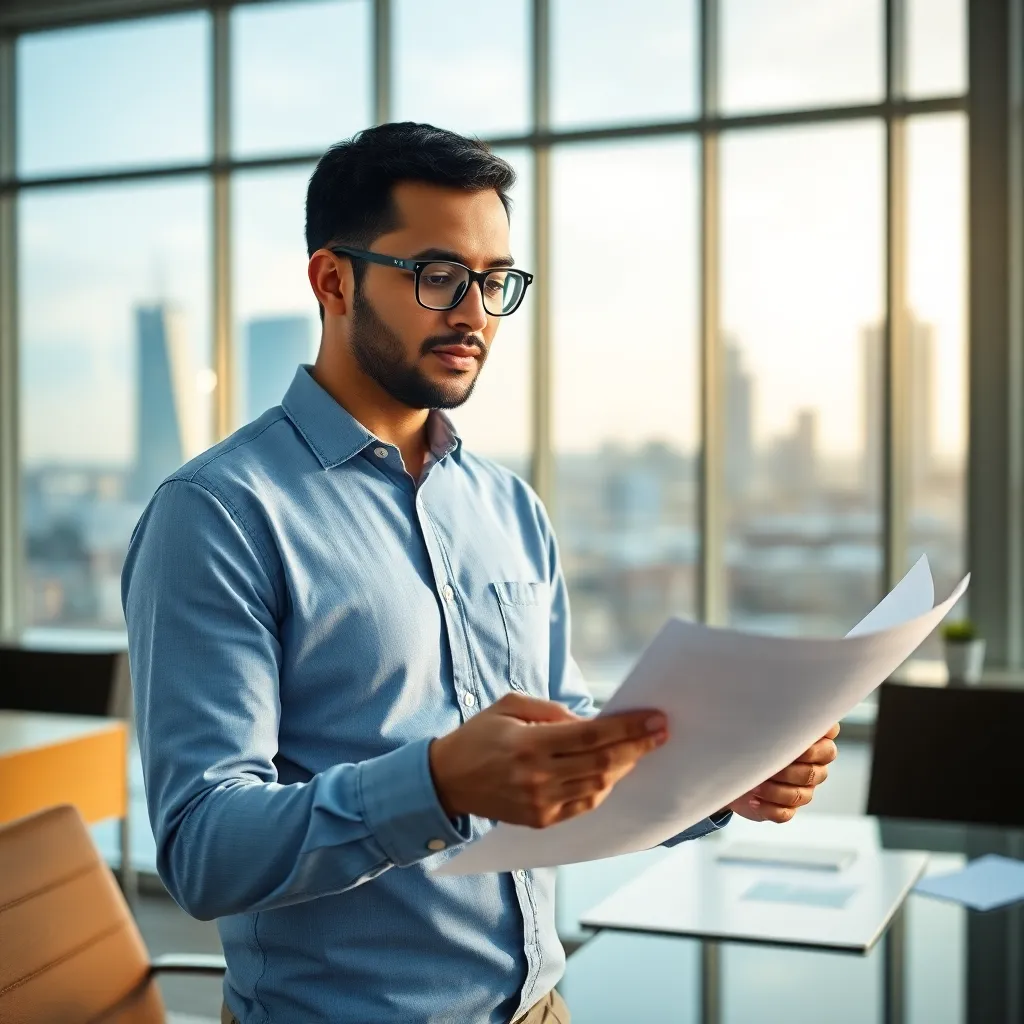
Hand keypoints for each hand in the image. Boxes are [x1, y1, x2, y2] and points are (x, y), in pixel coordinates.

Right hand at [428, 692, 667, 827]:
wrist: (447, 781)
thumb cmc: (479, 736)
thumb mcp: (509, 706)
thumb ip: (551, 711)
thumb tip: (591, 722)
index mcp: (529, 744)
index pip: (592, 736)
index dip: (628, 728)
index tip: (655, 719)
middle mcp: (538, 777)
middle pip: (603, 763)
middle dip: (639, 746)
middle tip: (662, 732)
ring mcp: (541, 804)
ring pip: (599, 785)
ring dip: (626, 767)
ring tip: (643, 749)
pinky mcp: (542, 821)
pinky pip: (585, 803)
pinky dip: (604, 785)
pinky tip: (614, 770)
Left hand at [727, 724, 839, 822]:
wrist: (730, 768)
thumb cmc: (745, 739)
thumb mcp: (754, 724)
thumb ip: (769, 719)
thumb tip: (763, 705)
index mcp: (809, 739)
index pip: (828, 736)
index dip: (813, 741)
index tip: (792, 739)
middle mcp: (812, 764)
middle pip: (817, 771)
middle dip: (790, 768)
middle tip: (767, 763)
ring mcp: (803, 787)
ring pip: (802, 794)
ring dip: (775, 790)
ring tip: (754, 784)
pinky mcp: (787, 807)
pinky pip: (786, 813)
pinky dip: (769, 808)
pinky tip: (754, 800)